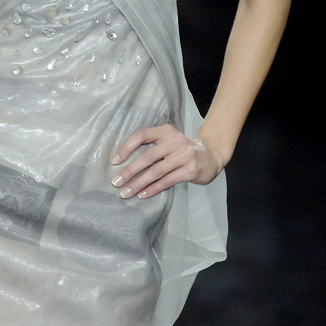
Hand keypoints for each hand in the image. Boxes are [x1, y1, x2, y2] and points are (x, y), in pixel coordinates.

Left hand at [110, 124, 224, 197]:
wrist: (210, 156)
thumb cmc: (182, 150)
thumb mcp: (168, 141)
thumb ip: (151, 146)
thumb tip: (123, 163)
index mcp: (165, 131)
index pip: (141, 135)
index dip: (126, 148)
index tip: (115, 161)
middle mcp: (175, 141)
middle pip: (147, 156)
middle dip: (129, 171)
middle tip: (116, 182)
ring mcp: (184, 155)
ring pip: (155, 171)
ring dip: (138, 183)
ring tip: (126, 192)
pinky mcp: (190, 170)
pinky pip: (167, 181)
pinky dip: (153, 189)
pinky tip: (142, 194)